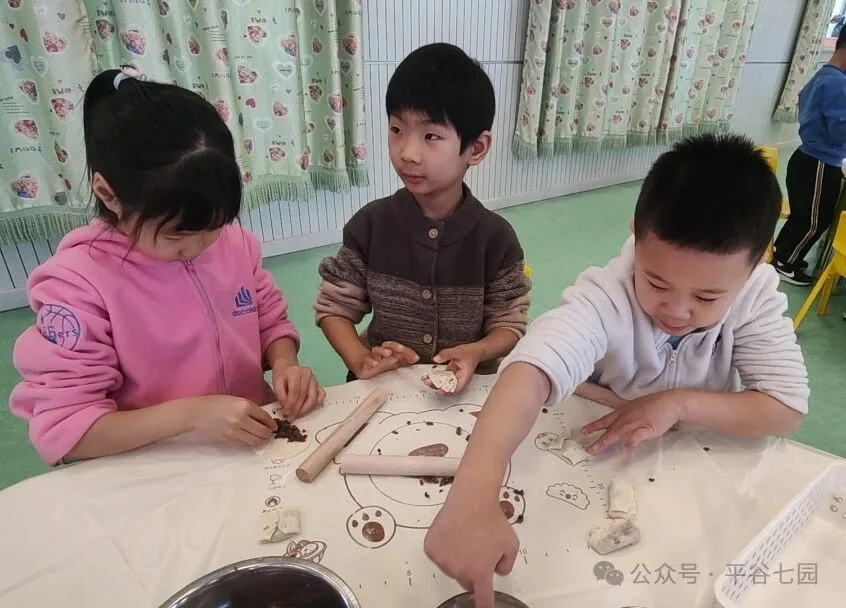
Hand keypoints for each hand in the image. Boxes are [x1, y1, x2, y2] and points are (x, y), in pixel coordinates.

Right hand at [189, 395, 277, 446]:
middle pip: (263, 431)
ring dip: (261, 440)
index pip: (265, 417)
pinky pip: (245, 443)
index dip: (272, 423)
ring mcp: (234, 430)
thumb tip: (265, 419)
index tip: (274, 426)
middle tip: (270, 433)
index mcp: (245, 405)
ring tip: (261, 437)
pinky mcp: (229, 439)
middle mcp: (241, 418)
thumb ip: (251, 409)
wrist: (198, 412)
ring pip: (255, 441)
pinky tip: (250, 438)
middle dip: (269, 433)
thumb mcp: (237, 400)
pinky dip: (250, 441)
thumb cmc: (218, 403)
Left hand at [272, 362, 325, 419]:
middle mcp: (307, 374)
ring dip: (305, 409)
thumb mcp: (276, 383)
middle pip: (304, 395)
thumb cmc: (282, 376)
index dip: (291, 404)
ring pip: (313, 397)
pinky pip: (320, 396)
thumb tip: (287, 409)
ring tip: (297, 415)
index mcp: (296, 371)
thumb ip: (280, 396)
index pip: (295, 390)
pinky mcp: (319, 384)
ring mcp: (315, 379)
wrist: (288, 367)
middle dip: (297, 409)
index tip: (286, 413)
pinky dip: (315, 404)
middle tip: (291, 418)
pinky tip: (306, 408)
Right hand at [352, 341, 418, 379]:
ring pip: (376, 350)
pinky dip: (371, 361)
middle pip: (387, 345)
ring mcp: (373, 357)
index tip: (414, 357)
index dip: (407, 351)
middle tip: (401, 349)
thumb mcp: (395, 365)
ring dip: (382, 350)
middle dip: (394, 346)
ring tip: (388, 353)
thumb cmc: (382, 367)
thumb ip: (406, 361)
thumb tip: (416, 358)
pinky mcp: (365, 364)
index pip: (399, 348)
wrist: (365, 369)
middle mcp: (382, 353)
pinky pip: (367, 360)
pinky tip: (375, 363)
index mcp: (391, 352)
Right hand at [425, 491, 518, 607]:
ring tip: (465, 536)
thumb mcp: (511, 545)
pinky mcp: (430, 548)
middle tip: (477, 549)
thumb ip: (506, 565)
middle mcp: (458, 571)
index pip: (482, 600)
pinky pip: (438, 554)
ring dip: (457, 558)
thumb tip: (495, 571)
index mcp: (479, 573)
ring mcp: (442, 560)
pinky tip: (452, 532)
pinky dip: (444, 547)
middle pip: (465, 580)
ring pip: (451, 567)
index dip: (484, 607)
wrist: (472, 498)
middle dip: (471, 570)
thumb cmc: (493, 521)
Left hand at [427, 344, 480, 393]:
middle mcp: (460, 378)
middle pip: (448, 386)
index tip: (439, 390)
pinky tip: (430, 374)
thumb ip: (446, 354)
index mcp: (464, 377)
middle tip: (429, 383)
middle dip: (437, 386)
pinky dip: (437, 376)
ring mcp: (455, 375)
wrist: (476, 349)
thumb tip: (436, 358)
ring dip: (435, 382)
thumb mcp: (458, 351)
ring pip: (444, 382)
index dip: (447, 391)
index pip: (456, 388)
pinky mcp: (452, 371)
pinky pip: (443, 376)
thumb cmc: (472, 352)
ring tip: (427, 380)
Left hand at [580, 391, 682, 454]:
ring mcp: (636, 423)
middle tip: (587, 449)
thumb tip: (620, 427)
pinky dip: (631, 442)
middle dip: (597, 440)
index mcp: (622, 412)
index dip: (593, 426)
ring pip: (618, 433)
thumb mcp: (635, 409)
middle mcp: (626, 417)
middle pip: (609, 429)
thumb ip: (626, 418)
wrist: (670, 402)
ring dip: (606, 442)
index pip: (604, 420)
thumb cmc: (653, 406)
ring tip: (597, 450)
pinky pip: (637, 436)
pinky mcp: (647, 428)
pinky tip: (626, 449)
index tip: (582, 432)